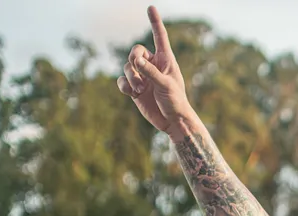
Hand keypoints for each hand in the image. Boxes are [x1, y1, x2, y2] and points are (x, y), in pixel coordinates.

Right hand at [116, 6, 193, 135]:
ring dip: (131, 77)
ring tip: (139, 89)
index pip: (159, 37)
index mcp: (165, 60)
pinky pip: (122, 81)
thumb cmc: (175, 101)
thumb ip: (150, 72)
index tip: (151, 7)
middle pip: (135, 52)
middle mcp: (153, 65)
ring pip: (127, 67)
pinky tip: (132, 93)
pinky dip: (124, 85)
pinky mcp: (135, 88)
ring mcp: (143, 77)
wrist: (172, 121)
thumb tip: (136, 61)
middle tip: (139, 72)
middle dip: (134, 60)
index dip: (155, 22)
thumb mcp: (165, 85)